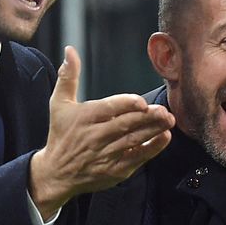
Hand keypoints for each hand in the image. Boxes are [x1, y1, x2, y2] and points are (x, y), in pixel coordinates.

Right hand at [28, 46, 173, 216]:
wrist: (56, 173)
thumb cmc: (61, 134)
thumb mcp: (59, 104)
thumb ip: (68, 76)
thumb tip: (70, 50)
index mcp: (84, 118)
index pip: (108, 109)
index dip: (126, 105)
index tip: (142, 102)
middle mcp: (95, 137)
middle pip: (125, 125)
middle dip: (146, 118)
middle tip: (164, 110)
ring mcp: (106, 155)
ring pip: (133, 141)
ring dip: (153, 130)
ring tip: (169, 120)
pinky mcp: (116, 170)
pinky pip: (137, 158)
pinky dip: (152, 148)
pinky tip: (164, 137)